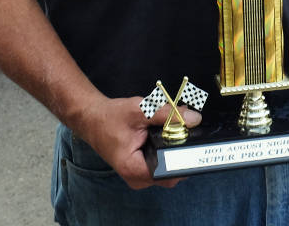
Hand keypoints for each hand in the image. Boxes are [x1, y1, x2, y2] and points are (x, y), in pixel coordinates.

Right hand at [72, 94, 201, 189]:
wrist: (93, 119)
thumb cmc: (111, 117)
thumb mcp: (141, 110)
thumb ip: (168, 115)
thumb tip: (194, 119)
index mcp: (133, 169)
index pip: (169, 172)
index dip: (185, 158)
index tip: (195, 143)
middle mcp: (137, 178)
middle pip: (172, 172)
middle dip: (182, 151)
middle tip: (185, 130)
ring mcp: (139, 176)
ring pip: (169, 168)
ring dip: (175, 150)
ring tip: (173, 129)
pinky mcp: (142, 169)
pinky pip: (162, 163)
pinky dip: (168, 150)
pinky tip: (166, 134)